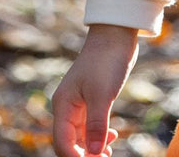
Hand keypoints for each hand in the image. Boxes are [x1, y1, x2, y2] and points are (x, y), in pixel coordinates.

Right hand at [52, 24, 138, 155]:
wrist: (116, 35)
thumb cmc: (106, 61)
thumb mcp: (102, 94)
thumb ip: (96, 125)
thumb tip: (93, 153)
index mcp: (63, 105)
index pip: (62, 143)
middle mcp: (67, 107)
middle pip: (69, 142)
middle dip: (84, 155)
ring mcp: (79, 104)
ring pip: (80, 136)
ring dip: (93, 147)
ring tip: (109, 152)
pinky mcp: (92, 100)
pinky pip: (90, 126)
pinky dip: (99, 135)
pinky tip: (112, 136)